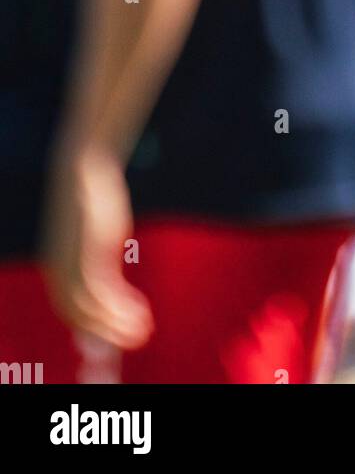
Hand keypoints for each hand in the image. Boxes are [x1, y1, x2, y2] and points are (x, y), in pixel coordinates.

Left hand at [43, 146, 153, 349]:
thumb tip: (110, 278)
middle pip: (79, 316)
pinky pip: (103, 292)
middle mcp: (58, 270)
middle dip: (107, 332)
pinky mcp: (89, 252)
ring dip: (117, 324)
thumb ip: (98, 261)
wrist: (84, 170)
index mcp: (56, 268)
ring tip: (144, 329)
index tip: (120, 329)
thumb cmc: (92, 202)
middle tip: (137, 338)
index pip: (70, 312)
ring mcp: (72, 262)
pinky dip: (121, 307)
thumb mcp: (93, 236)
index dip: (95, 326)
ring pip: (91, 309)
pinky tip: (141, 309)